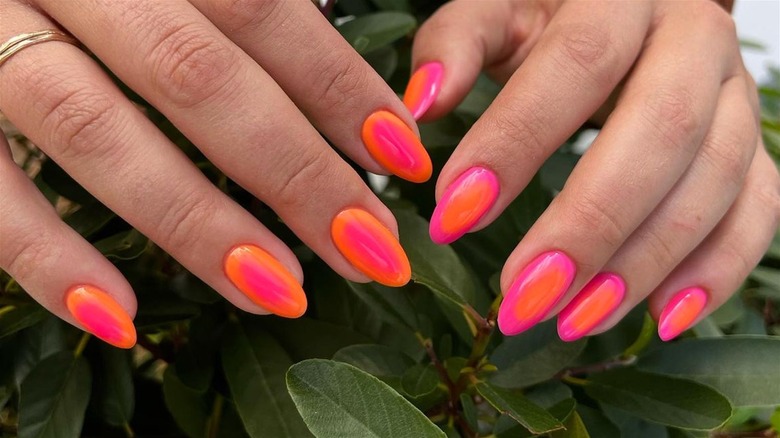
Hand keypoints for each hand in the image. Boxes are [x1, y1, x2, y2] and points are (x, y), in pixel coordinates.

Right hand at [0, 0, 430, 347]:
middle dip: (294, 172)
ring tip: (280, 291)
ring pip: (95, 129)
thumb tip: (349, 102)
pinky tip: (120, 317)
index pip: (261, 10)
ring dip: (197, 222)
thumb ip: (244, 16)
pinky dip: (46, 254)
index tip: (403, 159)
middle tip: (370, 249)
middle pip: (196, 76)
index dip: (339, 87)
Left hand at [405, 0, 779, 340]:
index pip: (576, 64)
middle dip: (588, 224)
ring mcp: (736, 97)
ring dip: (644, 262)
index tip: (453, 216)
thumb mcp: (497, 12)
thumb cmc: (549, 19)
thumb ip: (456, 43)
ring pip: (715, 180)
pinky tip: (658, 317)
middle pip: (660, 130)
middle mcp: (696, 38)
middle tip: (521, 296)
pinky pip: (757, 211)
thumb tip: (423, 104)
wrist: (633, 15)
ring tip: (572, 320)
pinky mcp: (755, 148)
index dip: (515, 142)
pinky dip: (716, 271)